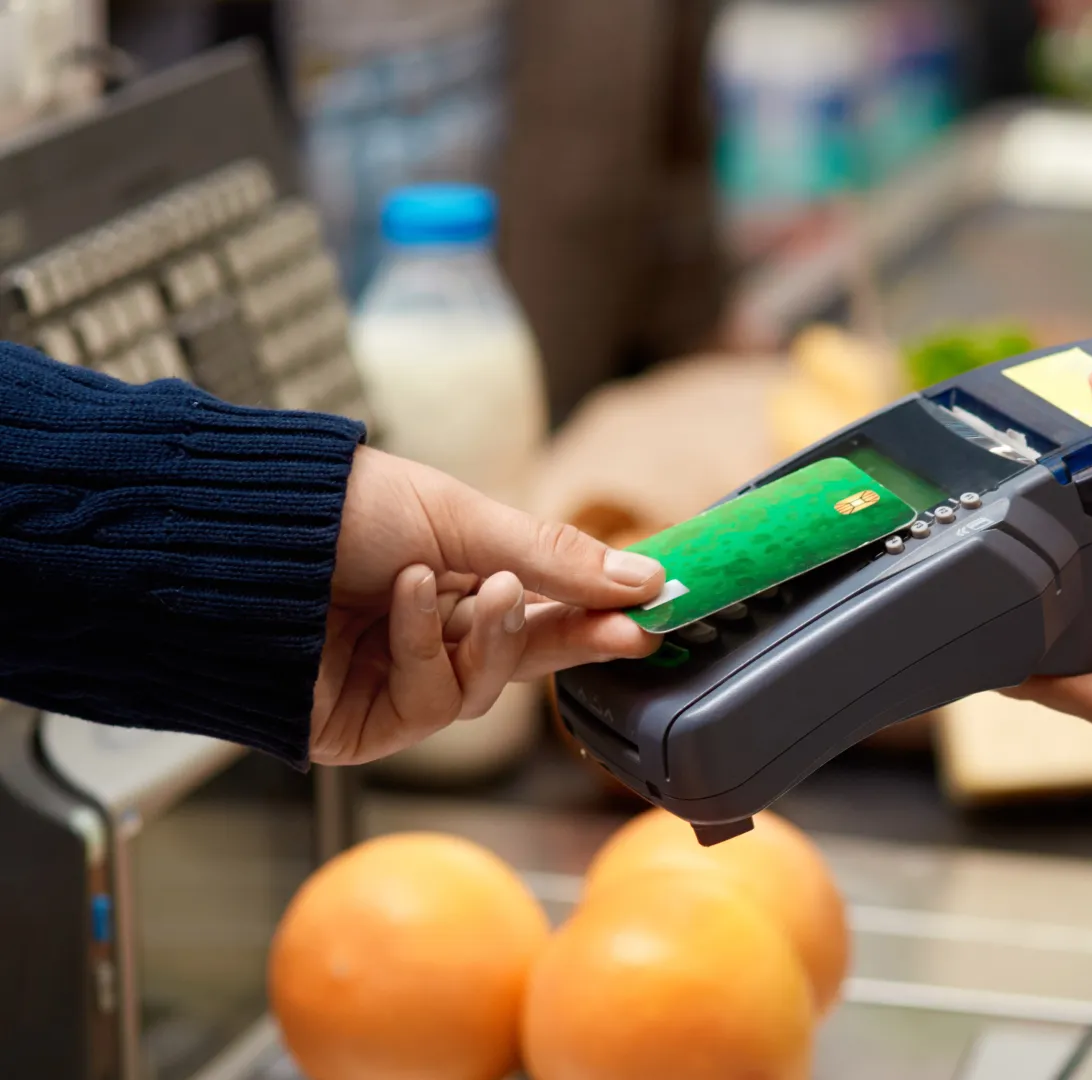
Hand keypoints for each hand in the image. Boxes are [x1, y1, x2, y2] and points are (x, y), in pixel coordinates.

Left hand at [310, 446, 664, 764]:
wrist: (235, 534)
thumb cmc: (338, 508)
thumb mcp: (461, 517)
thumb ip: (554, 558)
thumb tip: (645, 578)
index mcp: (455, 579)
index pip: (545, 610)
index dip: (599, 617)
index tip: (652, 616)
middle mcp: (431, 634)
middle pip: (525, 657)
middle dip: (573, 640)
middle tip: (625, 631)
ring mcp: (399, 683)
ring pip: (486, 691)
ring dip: (488, 637)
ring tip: (470, 587)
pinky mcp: (368, 726)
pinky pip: (432, 706)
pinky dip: (426, 651)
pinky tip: (404, 602)